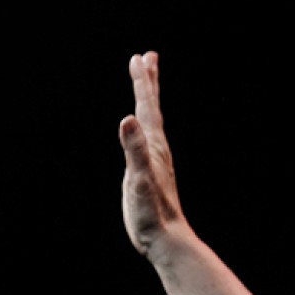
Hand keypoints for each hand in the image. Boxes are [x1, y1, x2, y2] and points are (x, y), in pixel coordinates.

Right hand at [118, 51, 186, 256]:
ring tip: (146, 82)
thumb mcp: (138, 179)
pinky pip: (146, 139)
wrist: (166, 237)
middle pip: (152, 108)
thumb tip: (128, 118)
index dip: (142, 82)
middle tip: (147, 56)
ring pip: (151, 121)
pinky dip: (142, 125)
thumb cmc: (151, 212)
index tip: (139, 57)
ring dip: (147, 99)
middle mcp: (157, 148)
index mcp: (153, 146)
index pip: (147, 107)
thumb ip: (133, 149)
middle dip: (148, 82)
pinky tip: (140, 127)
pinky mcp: (150, 171)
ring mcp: (155, 159)